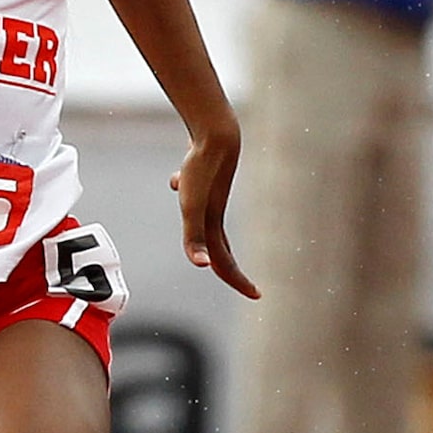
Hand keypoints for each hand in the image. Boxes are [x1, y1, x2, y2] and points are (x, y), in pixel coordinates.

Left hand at [170, 128, 259, 299]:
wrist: (215, 135)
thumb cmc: (203, 173)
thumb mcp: (192, 208)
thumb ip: (194, 238)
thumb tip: (202, 266)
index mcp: (211, 225)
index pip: (224, 263)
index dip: (237, 282)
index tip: (256, 296)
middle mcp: (213, 213)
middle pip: (219, 248)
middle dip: (227, 268)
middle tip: (242, 283)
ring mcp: (210, 196)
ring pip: (206, 219)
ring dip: (204, 234)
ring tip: (205, 243)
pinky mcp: (204, 176)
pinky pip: (194, 191)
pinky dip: (185, 192)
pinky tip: (176, 182)